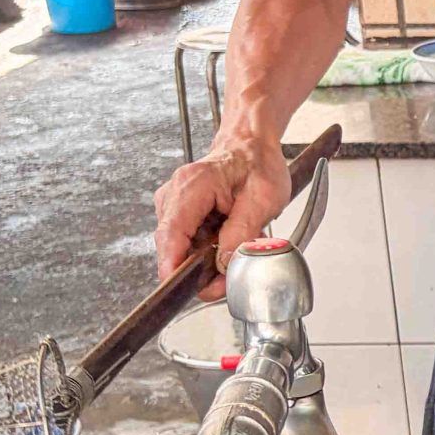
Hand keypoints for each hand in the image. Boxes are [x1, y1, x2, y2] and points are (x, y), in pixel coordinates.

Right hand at [153, 138, 291, 297]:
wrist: (250, 146)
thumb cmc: (257, 164)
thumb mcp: (263, 197)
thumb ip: (242, 231)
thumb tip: (225, 262)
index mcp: (192, 186)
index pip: (171, 233)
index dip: (173, 265)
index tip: (180, 288)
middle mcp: (174, 195)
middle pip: (174, 247)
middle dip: (198, 271)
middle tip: (228, 281)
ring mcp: (173, 205)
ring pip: (181, 249)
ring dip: (206, 261)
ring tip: (235, 253)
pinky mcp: (180, 214)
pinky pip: (188, 242)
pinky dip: (206, 251)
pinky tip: (225, 244)